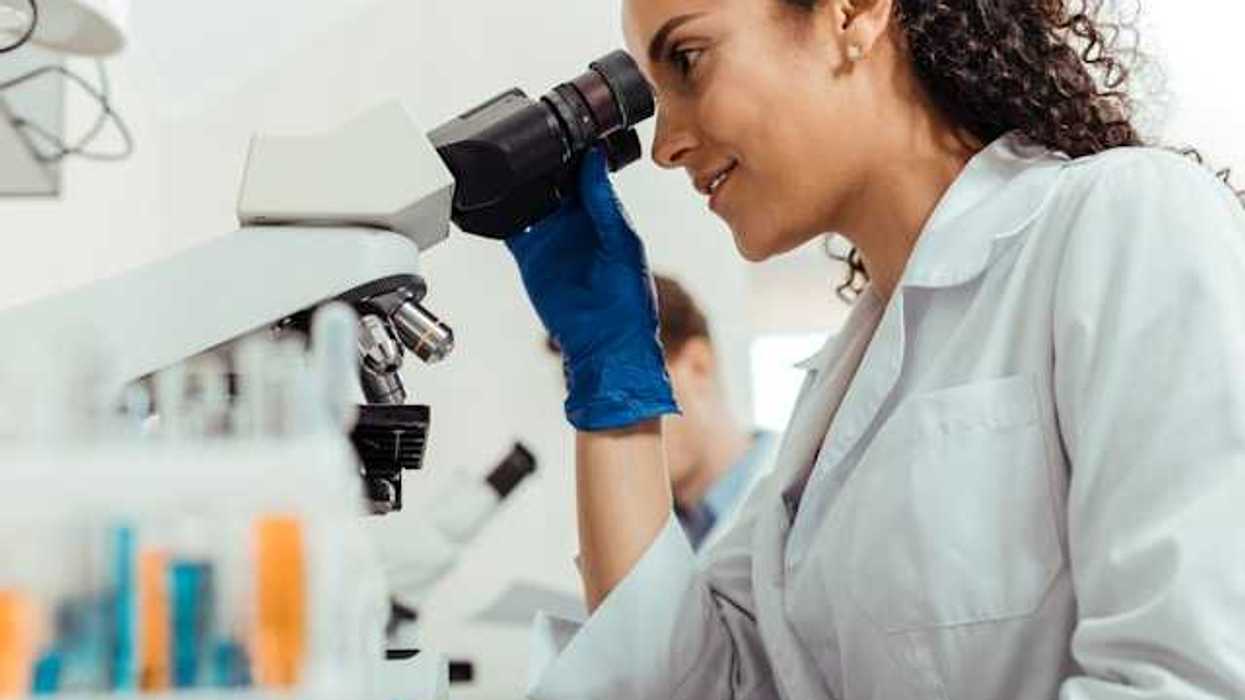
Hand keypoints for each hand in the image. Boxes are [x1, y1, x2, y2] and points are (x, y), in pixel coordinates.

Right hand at [506, 149, 677, 430]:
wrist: (605, 343)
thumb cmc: (628, 300)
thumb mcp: (622, 244)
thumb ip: (604, 204)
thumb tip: (594, 161)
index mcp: (604, 214)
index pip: (586, 173)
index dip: (575, 151)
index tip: (565, 127)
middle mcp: (576, 222)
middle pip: (555, 181)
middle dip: (543, 163)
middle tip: (530, 139)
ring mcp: (551, 238)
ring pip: (532, 200)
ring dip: (522, 184)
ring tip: (510, 163)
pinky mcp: (530, 256)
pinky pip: (513, 229)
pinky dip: (503, 214)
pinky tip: (496, 197)